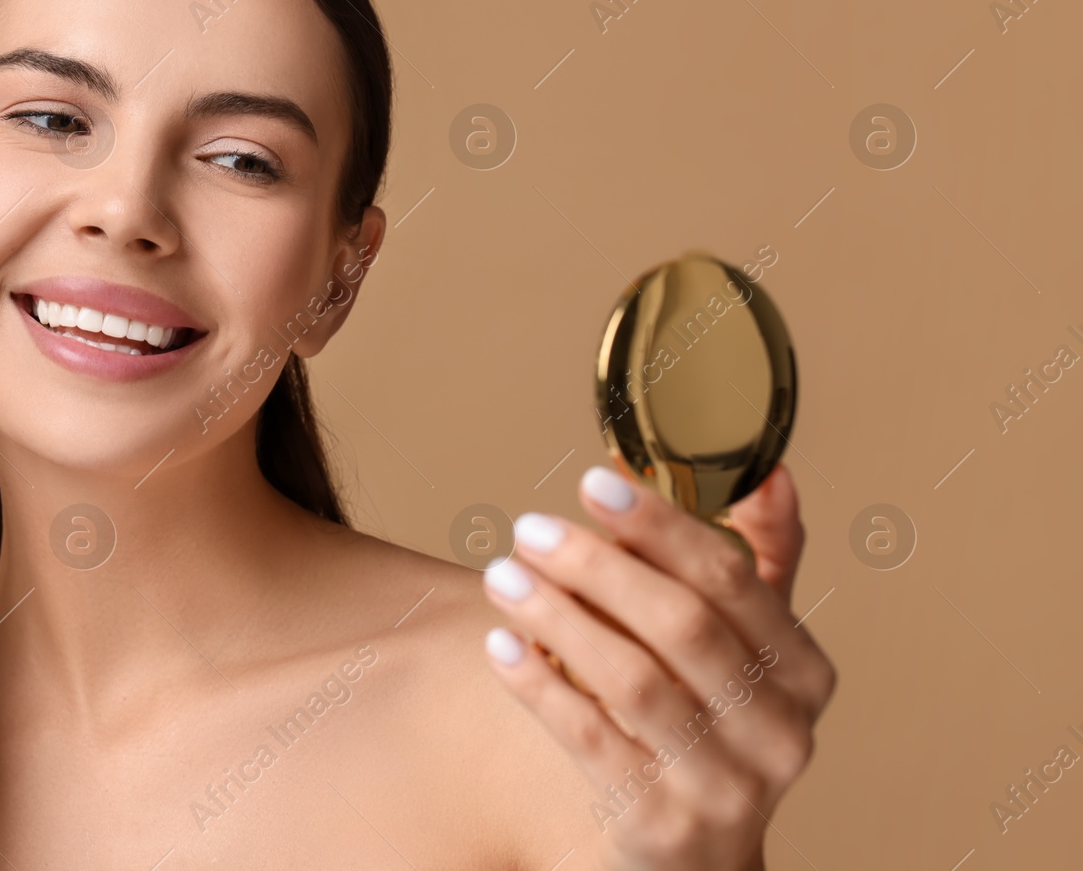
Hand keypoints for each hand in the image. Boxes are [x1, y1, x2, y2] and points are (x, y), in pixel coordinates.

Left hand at [481, 463, 835, 869]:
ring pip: (632, 680)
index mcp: (804, 671)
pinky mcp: (661, 825)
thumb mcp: (750, 650)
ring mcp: (725, 786)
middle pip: (681, 624)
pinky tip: (500, 644)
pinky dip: (540, 686)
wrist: (703, 861)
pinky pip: (590, 740)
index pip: (733, 577)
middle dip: (597, 566)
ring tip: (502, 576)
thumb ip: (761, 562)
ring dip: (558, 618)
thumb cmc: (714, 727)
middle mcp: (778, 731)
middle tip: (531, 528)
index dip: (660, 524)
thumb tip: (769, 473)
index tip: (594, 482)